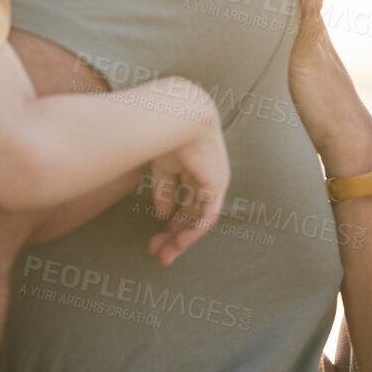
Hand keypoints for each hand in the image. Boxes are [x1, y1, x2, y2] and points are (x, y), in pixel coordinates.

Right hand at [143, 91, 229, 265]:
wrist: (177, 116)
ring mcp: (214, 181)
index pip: (184, 200)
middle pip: (191, 213)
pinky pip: (208, 215)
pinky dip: (194, 230)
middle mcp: (206, 177)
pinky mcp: (217, 184)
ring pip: (199, 218)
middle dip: (174, 234)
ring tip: (165, 255)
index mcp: (193, 168)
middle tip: (158, 254)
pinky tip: (179, 242)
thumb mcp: (162, 166)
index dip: (169, 220)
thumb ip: (164, 190)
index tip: (154, 238)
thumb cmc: (166, 133)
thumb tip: (163, 215)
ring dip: (182, 238)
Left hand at [239, 0, 371, 167]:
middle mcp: (313, 12)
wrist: (340, 132)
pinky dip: (310, 3)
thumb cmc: (306, 99)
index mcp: (303, 9)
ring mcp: (316, 32)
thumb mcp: (277, 56)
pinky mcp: (314, 57)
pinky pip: (315, 25)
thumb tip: (235, 15)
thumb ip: (266, 32)